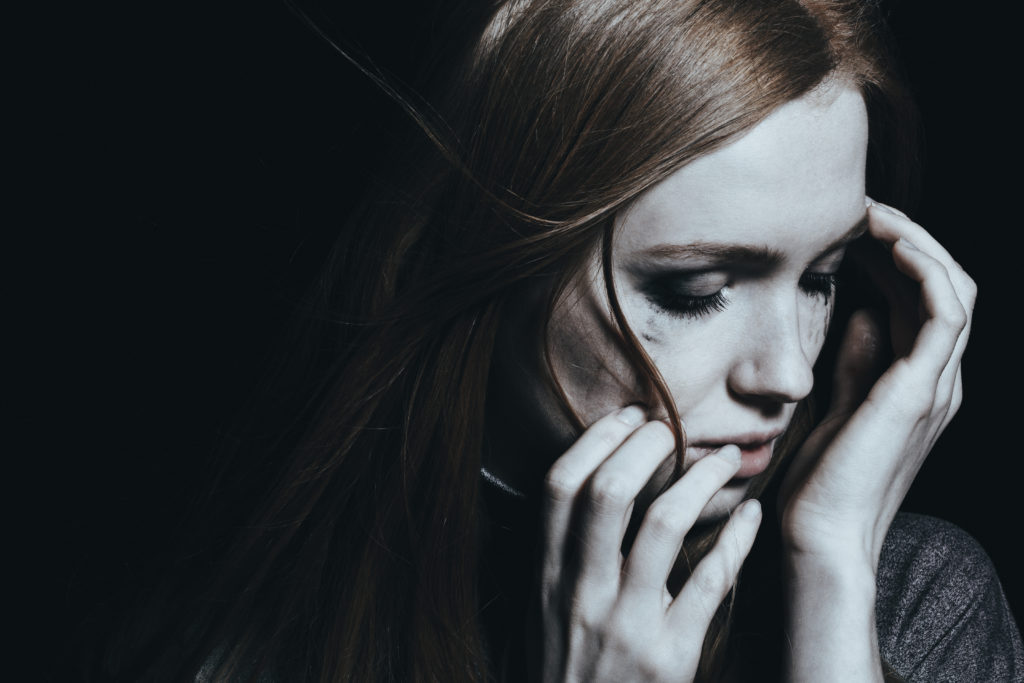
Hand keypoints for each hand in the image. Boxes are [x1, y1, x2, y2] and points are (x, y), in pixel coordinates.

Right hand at [539, 406, 762, 681]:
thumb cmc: (568, 674)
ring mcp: (626, 627)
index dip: (596, 440)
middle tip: (675, 427)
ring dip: (701, 479)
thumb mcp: (543, 616)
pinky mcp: (671, 658)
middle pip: (608, 492)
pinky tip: (753, 517)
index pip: (559, 487)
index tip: (628, 415)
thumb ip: (559, 559)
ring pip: (664, 524)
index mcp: (545, 579)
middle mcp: (580, 595)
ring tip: (725, 459)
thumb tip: (585, 491)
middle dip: (645, 444)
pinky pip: (711, 581)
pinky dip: (737, 539)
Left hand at [778, 200, 975, 566]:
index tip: (846, 229)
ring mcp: (935, 384)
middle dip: (906, 240)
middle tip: (859, 210)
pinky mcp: (921, 389)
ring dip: (917, 243)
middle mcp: (936, 379)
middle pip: (943, 285)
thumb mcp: (835, 406)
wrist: (819, 535)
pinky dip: (926, 270)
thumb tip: (862, 312)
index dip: (892, 257)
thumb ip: (855, 362)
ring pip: (953, 289)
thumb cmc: (819, 481)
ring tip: (872, 215)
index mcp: (916, 382)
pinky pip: (945, 312)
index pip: (920, 299)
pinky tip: (891, 244)